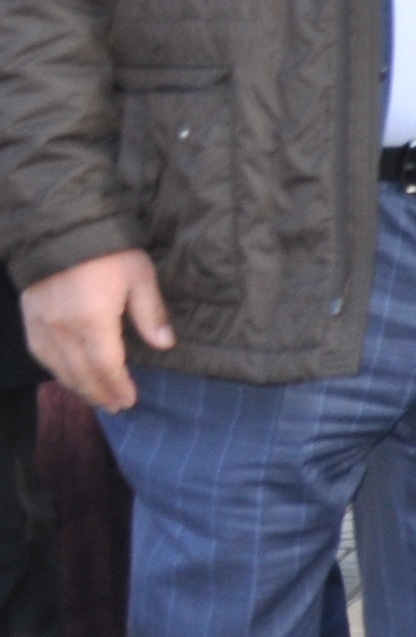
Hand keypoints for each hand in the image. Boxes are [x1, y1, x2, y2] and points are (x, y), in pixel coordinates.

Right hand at [24, 248, 171, 412]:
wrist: (62, 229)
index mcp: (92, 320)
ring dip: (77, 386)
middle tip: (115, 407)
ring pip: (58, 367)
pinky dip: (55, 370)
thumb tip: (165, 344)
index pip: (105, 366)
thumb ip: (151, 313)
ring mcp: (41, 324)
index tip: (129, 400)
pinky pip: (40, 354)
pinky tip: (67, 375)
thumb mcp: (139, 276)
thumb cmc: (107, 252)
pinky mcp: (29, 317)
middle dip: (98, 393)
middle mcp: (62, 328)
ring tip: (96, 398)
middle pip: (80, 373)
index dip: (117, 386)